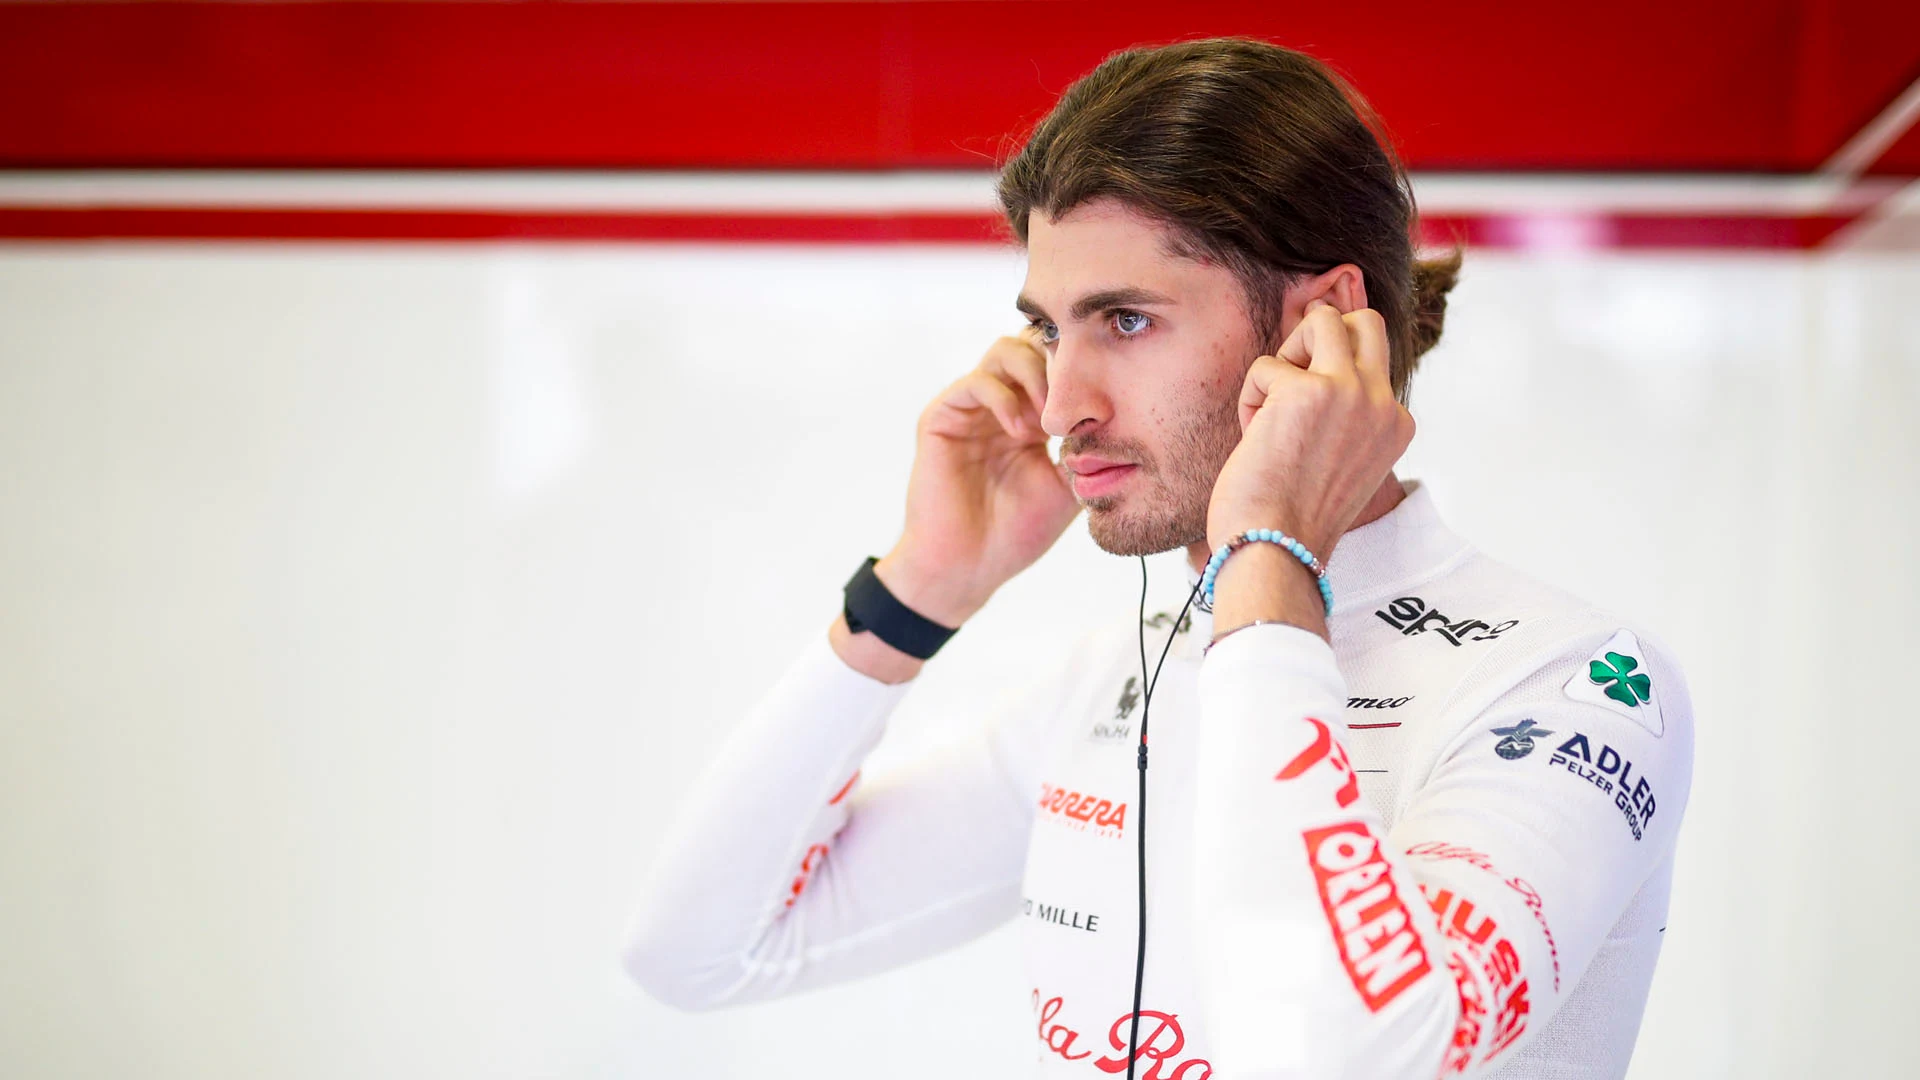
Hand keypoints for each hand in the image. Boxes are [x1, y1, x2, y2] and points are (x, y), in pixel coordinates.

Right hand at [877, 329, 1080, 624]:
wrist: (970, 567)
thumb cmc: (1016, 533)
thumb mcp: (1070, 486)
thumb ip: (1088, 449)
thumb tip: (1121, 416)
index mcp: (1029, 414)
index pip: (1055, 362)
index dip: (1079, 368)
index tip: (1103, 397)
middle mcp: (1000, 403)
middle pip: (1032, 342)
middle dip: (1060, 362)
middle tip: (1077, 401)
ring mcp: (970, 408)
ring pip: (1004, 349)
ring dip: (1035, 374)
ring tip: (1049, 417)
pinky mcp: (942, 417)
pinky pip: (976, 382)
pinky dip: (1005, 399)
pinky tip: (1023, 433)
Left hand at [1206, 300, 1412, 559]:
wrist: (1276, 551)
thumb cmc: (1294, 517)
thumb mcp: (1341, 460)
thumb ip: (1343, 416)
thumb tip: (1306, 367)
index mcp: (1396, 424)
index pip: (1370, 366)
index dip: (1327, 383)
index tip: (1306, 428)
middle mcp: (1383, 403)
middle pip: (1365, 322)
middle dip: (1321, 337)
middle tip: (1292, 383)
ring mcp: (1350, 392)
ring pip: (1324, 319)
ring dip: (1288, 354)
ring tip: (1272, 405)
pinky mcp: (1306, 391)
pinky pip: (1267, 365)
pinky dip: (1250, 397)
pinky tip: (1253, 439)